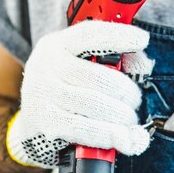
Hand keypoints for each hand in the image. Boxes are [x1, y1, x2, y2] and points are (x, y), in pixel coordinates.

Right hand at [6, 21, 153, 167]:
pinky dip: (108, 134)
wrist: (31, 121)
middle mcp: (46, 66)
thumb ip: (116, 59)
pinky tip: (122, 138)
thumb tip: (142, 64)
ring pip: (93, 104)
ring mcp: (42, 95)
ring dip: (121, 115)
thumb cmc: (69, 86)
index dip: (119, 36)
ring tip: (130, 119)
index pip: (90, 35)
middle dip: (126, 91)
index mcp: (58, 45)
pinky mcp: (45, 122)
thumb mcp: (84, 63)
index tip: (142, 39)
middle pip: (98, 76)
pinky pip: (83, 129)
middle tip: (136, 100)